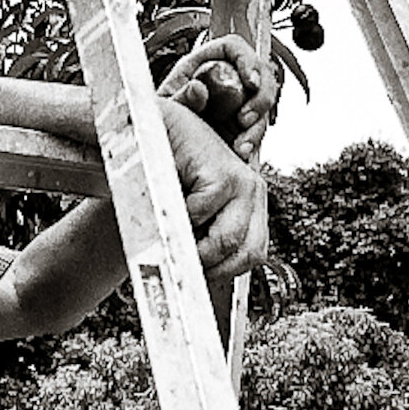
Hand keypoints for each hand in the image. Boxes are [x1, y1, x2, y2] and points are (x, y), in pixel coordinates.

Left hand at [157, 34, 279, 160]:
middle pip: (258, 73)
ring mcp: (236, 99)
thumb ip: (180, 97)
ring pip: (262, 101)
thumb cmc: (162, 118)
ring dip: (258, 123)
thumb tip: (197, 87)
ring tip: (241, 143)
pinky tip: (241, 149)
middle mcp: (224, 78)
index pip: (233, 48)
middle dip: (261, 96)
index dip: (247, 60)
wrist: (166, 145)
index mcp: (203, 63)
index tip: (251, 82)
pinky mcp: (242, 121)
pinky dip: (254, 138)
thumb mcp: (165, 107)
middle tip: (246, 118)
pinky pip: (258, 125)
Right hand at [159, 99, 267, 278]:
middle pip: (245, 255)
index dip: (222, 273)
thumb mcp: (189, 210)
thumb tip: (191, 283)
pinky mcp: (224, 173)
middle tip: (177, 269)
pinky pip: (201, 215)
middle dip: (208, 268)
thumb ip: (200, 238)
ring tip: (166, 242)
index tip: (195, 283)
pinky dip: (178, 218)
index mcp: (251, 205)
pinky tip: (164, 207)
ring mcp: (245, 183)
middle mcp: (255, 194)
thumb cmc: (167, 172)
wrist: (154, 127)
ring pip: (224, 242)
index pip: (251, 256)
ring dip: (191, 247)